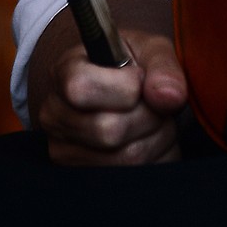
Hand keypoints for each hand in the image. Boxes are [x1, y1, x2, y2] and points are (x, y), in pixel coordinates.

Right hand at [28, 0, 187, 166]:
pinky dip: (157, 158)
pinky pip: (135, 178)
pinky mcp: (85, 178)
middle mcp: (55, 116)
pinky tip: (151, 139)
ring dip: (157, 138)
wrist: (120, 89)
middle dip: (149, 115)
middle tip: (155, 102)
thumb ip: (163, 66)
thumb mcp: (150, 49)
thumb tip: (171, 98)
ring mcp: (65, 152)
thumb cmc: (134, 65)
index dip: (125, 86)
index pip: (81, 88)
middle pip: (109, 130)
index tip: (139, 78)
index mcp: (65, 72)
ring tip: (155, 119)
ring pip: (126, 159)